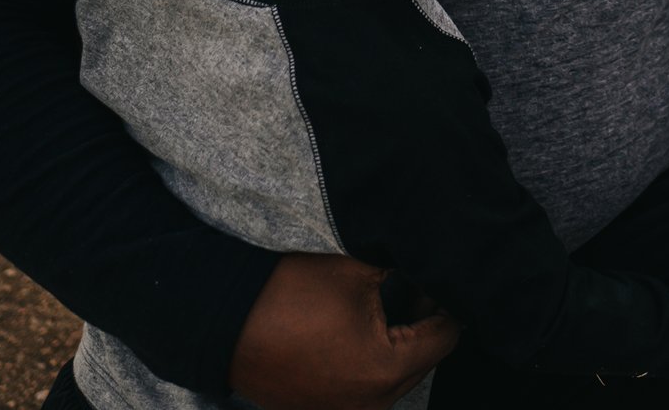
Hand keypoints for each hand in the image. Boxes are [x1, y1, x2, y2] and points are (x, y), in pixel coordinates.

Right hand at [228, 253, 458, 409]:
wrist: (222, 320)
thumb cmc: (289, 295)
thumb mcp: (359, 271)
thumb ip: (405, 272)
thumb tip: (431, 272)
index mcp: (386, 371)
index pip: (445, 337)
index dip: (446, 303)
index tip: (439, 280)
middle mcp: (371, 405)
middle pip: (422, 360)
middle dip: (422, 324)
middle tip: (413, 286)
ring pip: (395, 376)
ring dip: (397, 344)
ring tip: (383, 306)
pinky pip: (364, 388)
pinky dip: (368, 361)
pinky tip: (356, 331)